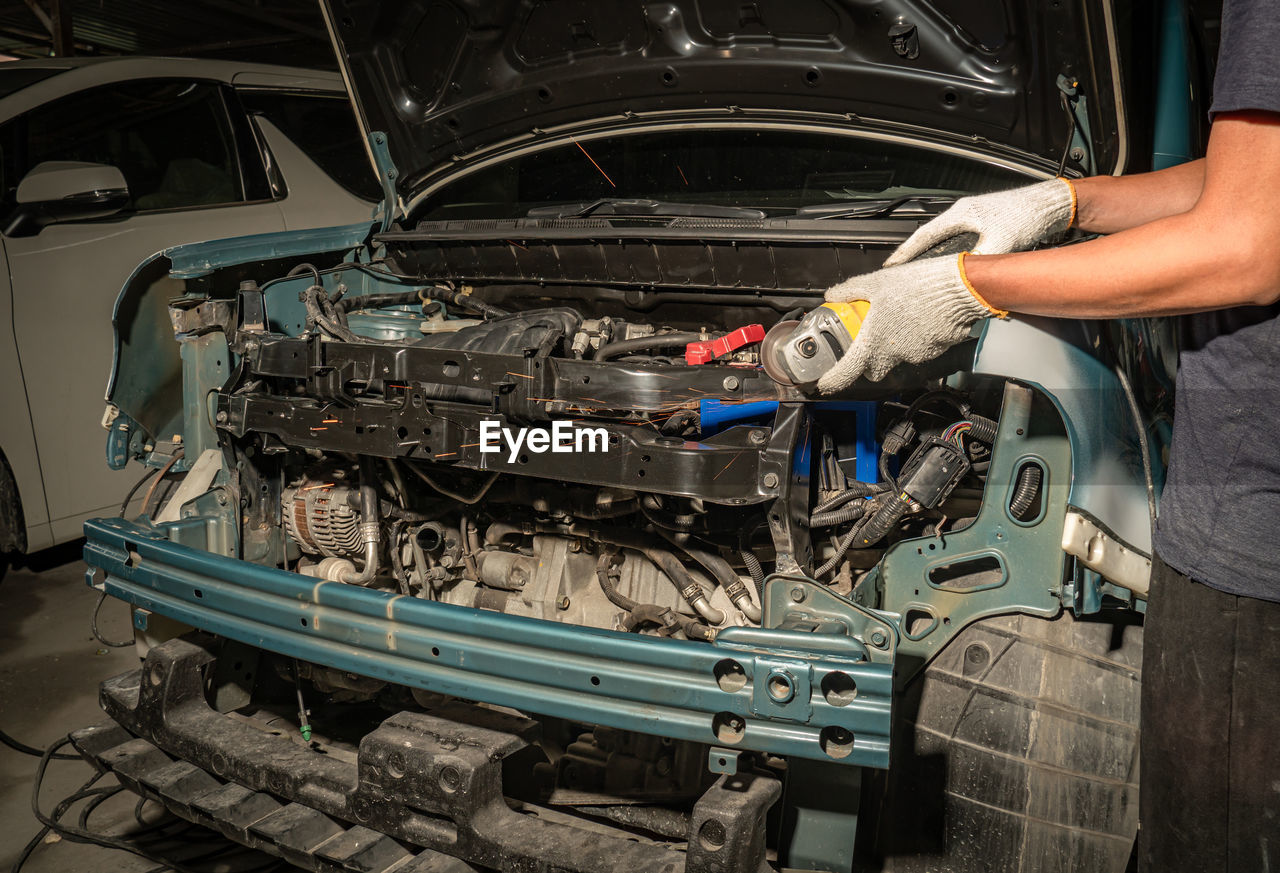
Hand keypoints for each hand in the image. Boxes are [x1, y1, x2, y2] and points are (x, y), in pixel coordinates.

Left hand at [816, 255, 1002, 392]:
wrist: (958, 288)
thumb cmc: (916, 285)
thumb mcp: (876, 282)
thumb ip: (850, 291)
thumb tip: (833, 294)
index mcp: (873, 341)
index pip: (847, 372)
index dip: (833, 381)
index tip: (825, 384)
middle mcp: (893, 355)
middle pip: (873, 370)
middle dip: (868, 361)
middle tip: (868, 341)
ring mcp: (915, 355)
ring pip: (898, 359)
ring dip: (894, 346)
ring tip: (900, 319)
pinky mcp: (934, 351)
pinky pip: (919, 350)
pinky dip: (915, 340)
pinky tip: (918, 319)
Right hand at [885, 178, 1075, 266]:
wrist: (1054, 205)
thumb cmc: (1029, 215)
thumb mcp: (1001, 243)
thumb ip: (980, 264)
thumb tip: (965, 282)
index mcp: (962, 213)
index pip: (924, 235)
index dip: (905, 253)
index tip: (891, 265)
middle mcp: (966, 212)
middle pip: (930, 237)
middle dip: (914, 255)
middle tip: (900, 272)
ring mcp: (976, 217)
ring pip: (945, 239)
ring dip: (932, 254)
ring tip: (919, 271)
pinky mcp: (987, 223)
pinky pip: (959, 240)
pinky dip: (949, 253)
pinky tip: (950, 265)